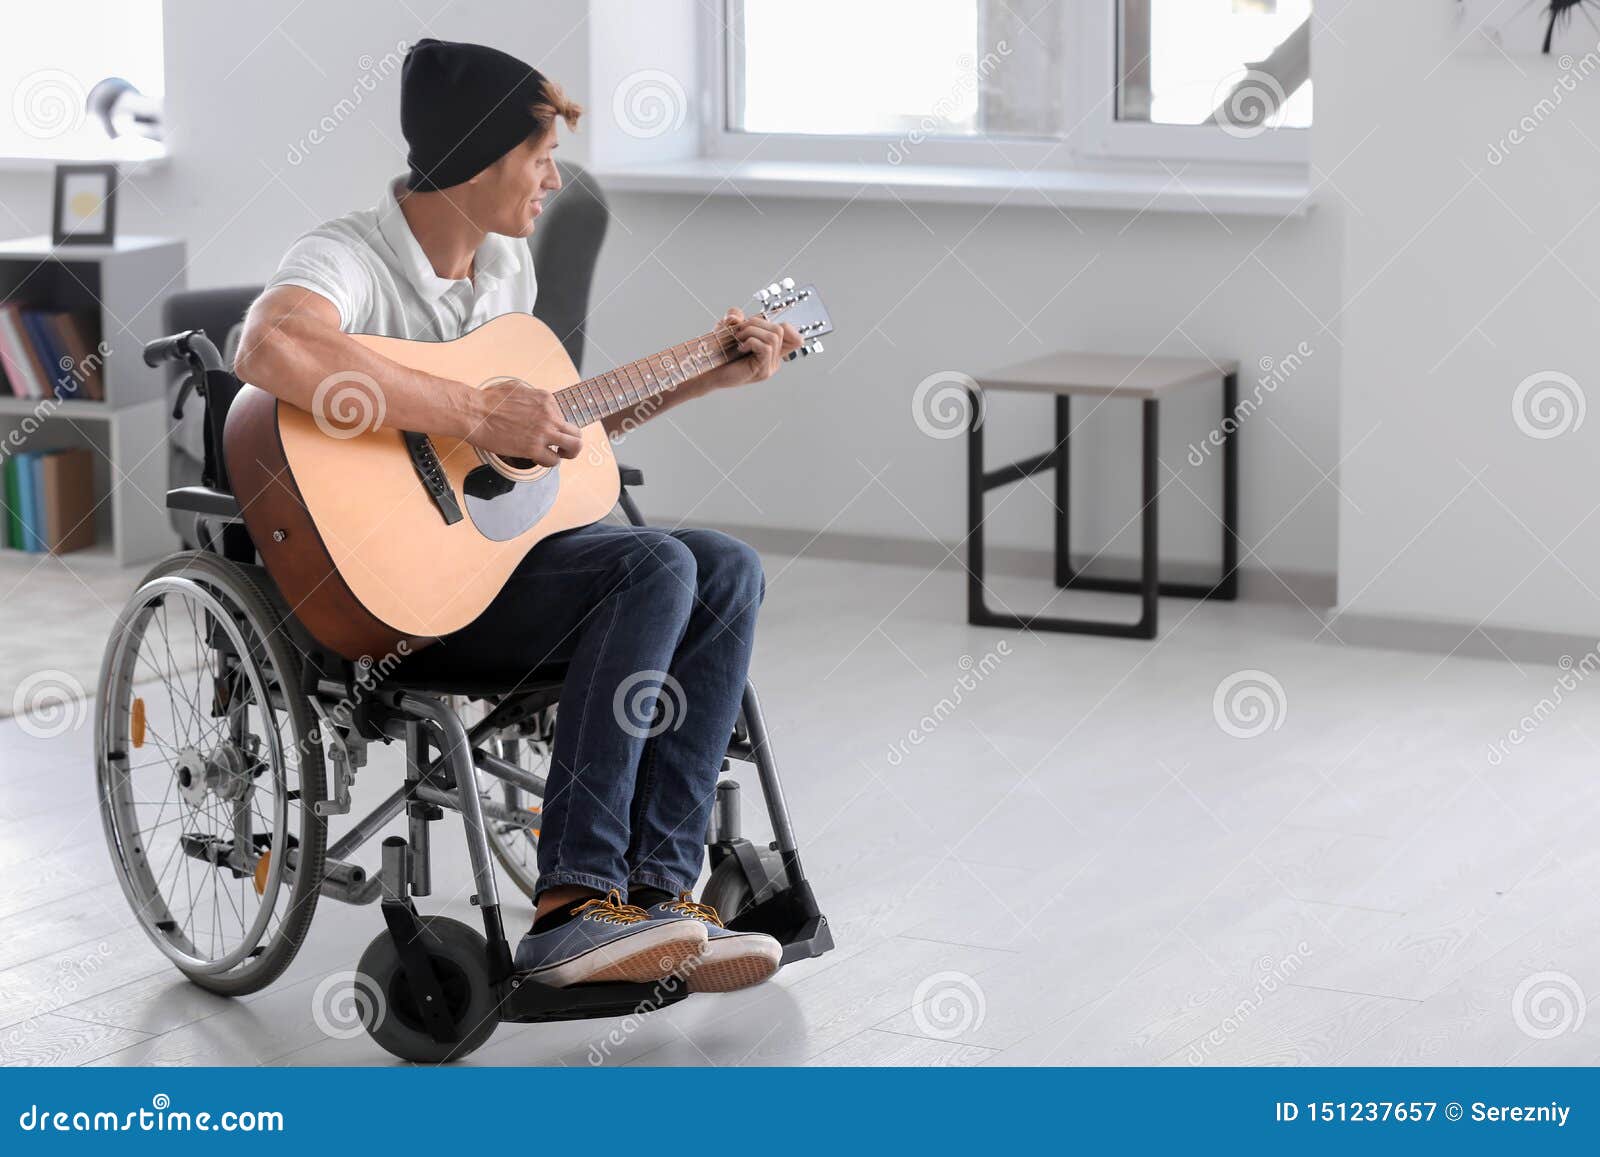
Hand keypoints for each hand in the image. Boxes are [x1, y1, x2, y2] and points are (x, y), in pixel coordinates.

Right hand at [465, 378, 582, 465]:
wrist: (474, 412)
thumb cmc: (488, 400)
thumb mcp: (516, 388)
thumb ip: (531, 396)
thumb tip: (533, 403)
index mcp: (546, 399)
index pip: (563, 416)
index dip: (556, 426)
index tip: (545, 431)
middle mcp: (550, 415)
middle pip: (577, 432)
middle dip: (571, 442)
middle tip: (561, 448)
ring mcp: (543, 431)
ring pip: (574, 446)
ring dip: (567, 454)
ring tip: (556, 455)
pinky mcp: (533, 448)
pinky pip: (553, 460)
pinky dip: (548, 462)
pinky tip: (537, 458)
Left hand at [713, 307, 801, 388]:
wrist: (708, 372)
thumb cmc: (718, 352)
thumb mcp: (727, 328)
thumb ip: (735, 317)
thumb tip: (737, 316)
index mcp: (771, 350)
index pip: (795, 337)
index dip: (785, 325)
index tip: (761, 324)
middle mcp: (774, 360)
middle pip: (780, 330)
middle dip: (757, 322)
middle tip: (739, 330)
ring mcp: (769, 367)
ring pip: (774, 337)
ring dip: (752, 331)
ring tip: (738, 338)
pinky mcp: (762, 371)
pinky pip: (767, 348)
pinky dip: (751, 341)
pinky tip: (740, 347)